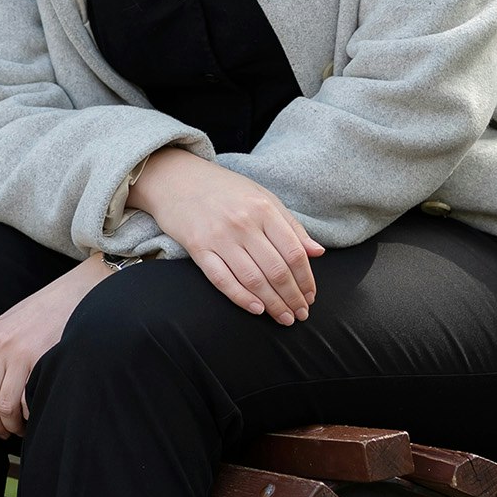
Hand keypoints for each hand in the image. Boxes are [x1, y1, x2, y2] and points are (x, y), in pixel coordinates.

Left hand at [0, 256, 107, 437]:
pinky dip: (30, 414)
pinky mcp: (42, 358)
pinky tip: (37, 413)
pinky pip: (27, 399)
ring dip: (12, 424)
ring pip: (4, 405)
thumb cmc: (50, 310)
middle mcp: (0, 343)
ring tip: (22, 427)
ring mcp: (20, 351)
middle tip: (5, 431)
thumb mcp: (13, 322)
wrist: (81, 291)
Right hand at [127, 148, 323, 323]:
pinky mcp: (198, 249)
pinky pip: (223, 280)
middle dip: (292, 297)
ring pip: (253, 279)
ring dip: (273, 304)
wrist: (177, 178)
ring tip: (284, 317)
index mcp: (264, 209)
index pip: (294, 252)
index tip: (311, 295)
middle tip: (301, 313)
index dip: (306, 279)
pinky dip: (242, 298)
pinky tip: (257, 310)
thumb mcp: (262, 197)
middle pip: (276, 270)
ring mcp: (220, 237)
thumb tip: (318, 252)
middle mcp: (244, 224)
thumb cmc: (224, 189)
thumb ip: (291, 226)